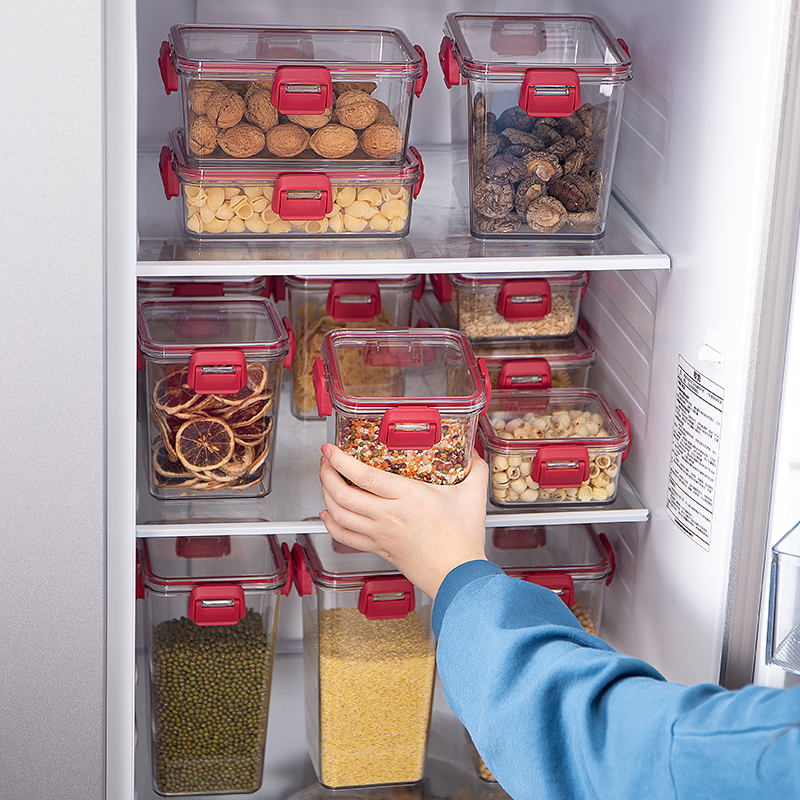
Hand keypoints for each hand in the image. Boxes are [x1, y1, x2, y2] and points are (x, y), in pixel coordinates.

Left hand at [318, 444, 489, 599]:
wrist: (459, 576)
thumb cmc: (463, 541)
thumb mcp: (473, 496)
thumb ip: (474, 468)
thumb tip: (472, 451)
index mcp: (409, 497)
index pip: (364, 475)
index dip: (340, 460)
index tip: (331, 449)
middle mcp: (389, 516)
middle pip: (343, 494)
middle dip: (327, 474)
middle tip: (326, 461)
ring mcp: (381, 534)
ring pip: (339, 515)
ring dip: (326, 495)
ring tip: (326, 481)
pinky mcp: (379, 549)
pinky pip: (346, 537)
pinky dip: (331, 525)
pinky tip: (328, 515)